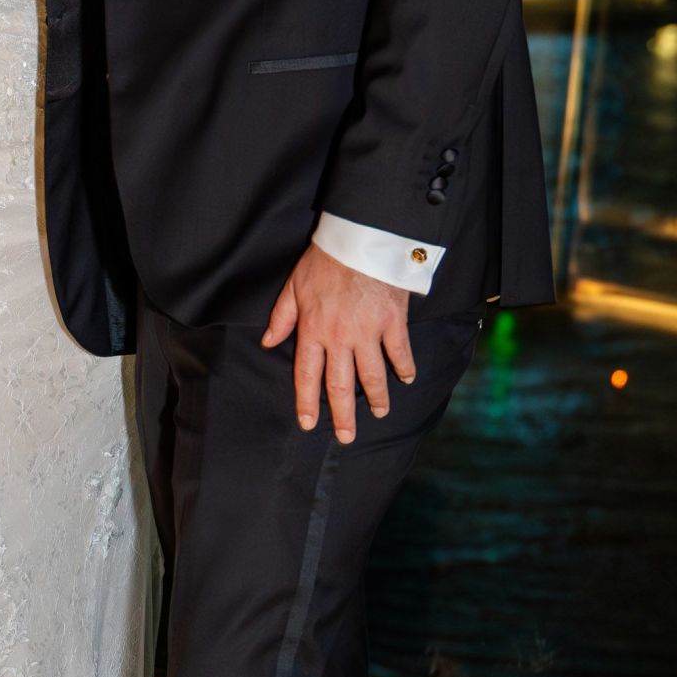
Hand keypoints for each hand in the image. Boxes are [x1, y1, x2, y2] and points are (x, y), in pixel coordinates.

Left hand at [261, 242, 414, 443]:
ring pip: (372, 375)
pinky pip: (399, 352)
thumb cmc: (323, 261)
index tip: (308, 424)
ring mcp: (368, 332)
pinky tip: (406, 379)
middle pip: (341, 385)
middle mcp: (340, 337)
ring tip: (380, 413)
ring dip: (377, 398)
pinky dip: (404, 368)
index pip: (307, 375)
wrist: (359, 239)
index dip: (307, 402)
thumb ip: (282, 318)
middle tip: (347, 437)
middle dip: (344, 414)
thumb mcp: (293, 287)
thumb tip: (270, 343)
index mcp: (313, 330)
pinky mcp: (393, 321)